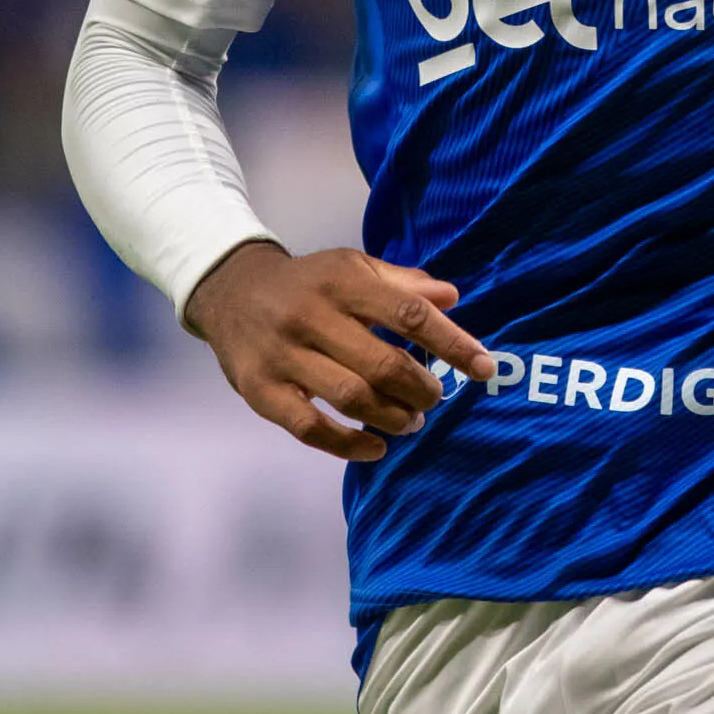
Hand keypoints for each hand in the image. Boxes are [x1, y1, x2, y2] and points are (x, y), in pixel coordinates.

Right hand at [184, 242, 496, 461]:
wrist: (229, 290)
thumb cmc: (309, 281)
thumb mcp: (352, 267)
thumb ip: (402, 283)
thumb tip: (452, 299)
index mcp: (341, 281)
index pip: (408, 315)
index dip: (453, 343)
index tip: (485, 367)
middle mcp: (311, 316)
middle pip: (383, 364)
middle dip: (422, 390)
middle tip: (435, 398)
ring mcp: (283, 356)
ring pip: (351, 399)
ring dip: (393, 417)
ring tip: (411, 421)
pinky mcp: (261, 391)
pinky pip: (310, 429)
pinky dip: (349, 444)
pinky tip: (375, 446)